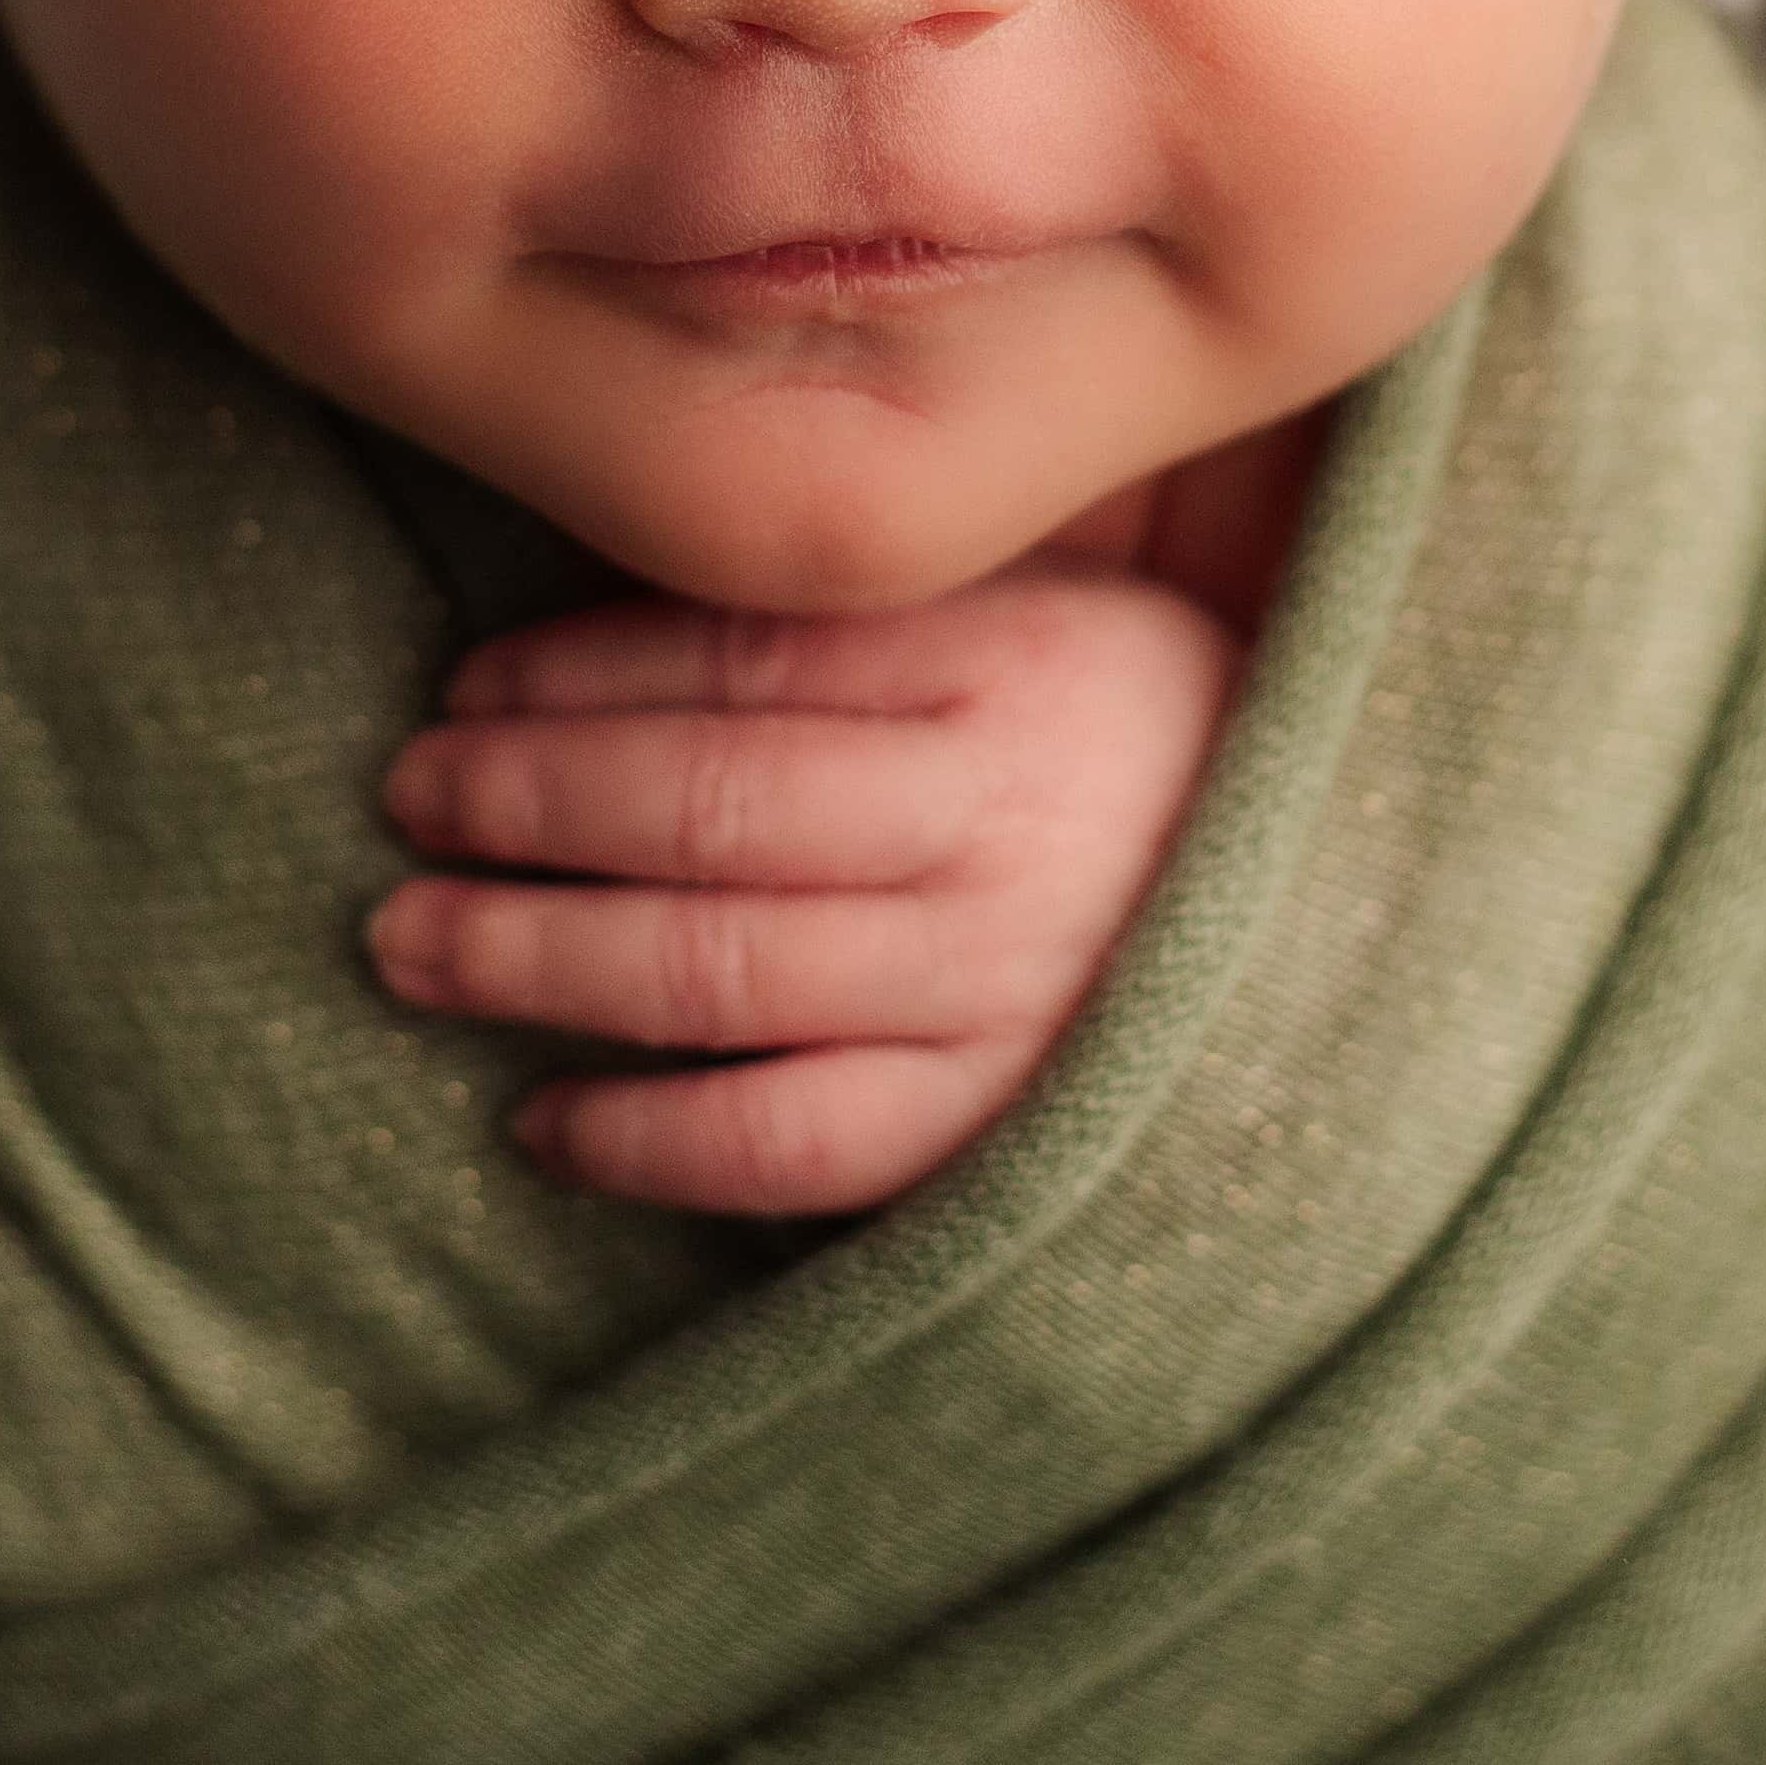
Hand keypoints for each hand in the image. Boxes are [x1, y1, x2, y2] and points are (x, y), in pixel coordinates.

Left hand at [364, 563, 1241, 1217]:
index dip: (574, 673)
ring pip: (720, 971)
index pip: (744, 658)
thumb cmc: (1150, 748)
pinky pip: (790, 1147)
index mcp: (1014, 666)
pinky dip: (649, 1139)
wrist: (1362, 913)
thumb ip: (869, 617)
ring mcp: (1002, 985)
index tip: (460, 684)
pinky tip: (544, 1121)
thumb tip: (605, 626)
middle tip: (404, 801)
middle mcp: (1001, 822)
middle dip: (521, 803)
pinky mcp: (1003, 1130)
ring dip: (536, 954)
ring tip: (413, 941)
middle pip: (706, 807)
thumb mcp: (1050, 622)